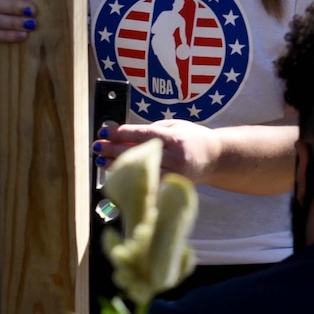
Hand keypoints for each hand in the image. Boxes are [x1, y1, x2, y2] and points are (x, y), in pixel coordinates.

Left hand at [97, 118, 223, 181]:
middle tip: (97, 147)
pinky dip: (131, 179)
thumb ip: (152, 130)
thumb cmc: (193, 138)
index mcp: (176, 139)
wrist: (216, 157)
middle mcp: (176, 157)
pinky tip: (118, 176)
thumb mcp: (175, 126)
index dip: (121, 133)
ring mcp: (174, 175)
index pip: (143, 134)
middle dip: (114, 150)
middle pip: (139, 153)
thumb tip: (122, 136)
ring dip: (118, 167)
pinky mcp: (172, 187)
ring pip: (140, 171)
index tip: (104, 132)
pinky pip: (147, 183)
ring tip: (102, 162)